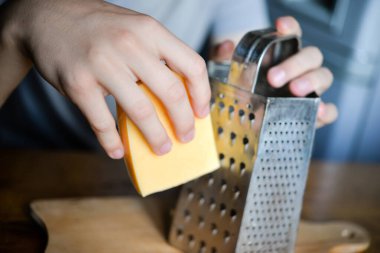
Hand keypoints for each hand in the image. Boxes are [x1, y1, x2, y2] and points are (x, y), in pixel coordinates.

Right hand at [7, 0, 209, 157]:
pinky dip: (112, 141)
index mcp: (150, 30)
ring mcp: (102, 64)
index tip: (202, 113)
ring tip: (162, 148)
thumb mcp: (135, 28)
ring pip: (141, 111)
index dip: (202, 94)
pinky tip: (118, 151)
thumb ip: (158, 55)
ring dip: (155, 136)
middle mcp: (129, 44)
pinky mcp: (78, 83)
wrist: (47, 16)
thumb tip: (180, 96)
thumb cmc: (98, 27)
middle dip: (184, 122)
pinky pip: (102, 122)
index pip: (192, 65)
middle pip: (171, 92)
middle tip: (186, 137)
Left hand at [212, 16, 337, 127]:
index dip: (290, 28)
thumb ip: (223, 57)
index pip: (292, 35)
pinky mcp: (314, 112)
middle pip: (311, 56)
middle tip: (274, 77)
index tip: (281, 26)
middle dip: (295, 64)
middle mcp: (300, 70)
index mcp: (283, 55)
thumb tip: (225, 47)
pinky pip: (330, 110)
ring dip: (311, 81)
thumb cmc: (246, 90)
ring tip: (294, 90)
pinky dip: (327, 110)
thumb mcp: (229, 73)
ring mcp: (310, 90)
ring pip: (323, 76)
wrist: (249, 118)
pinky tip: (317, 111)